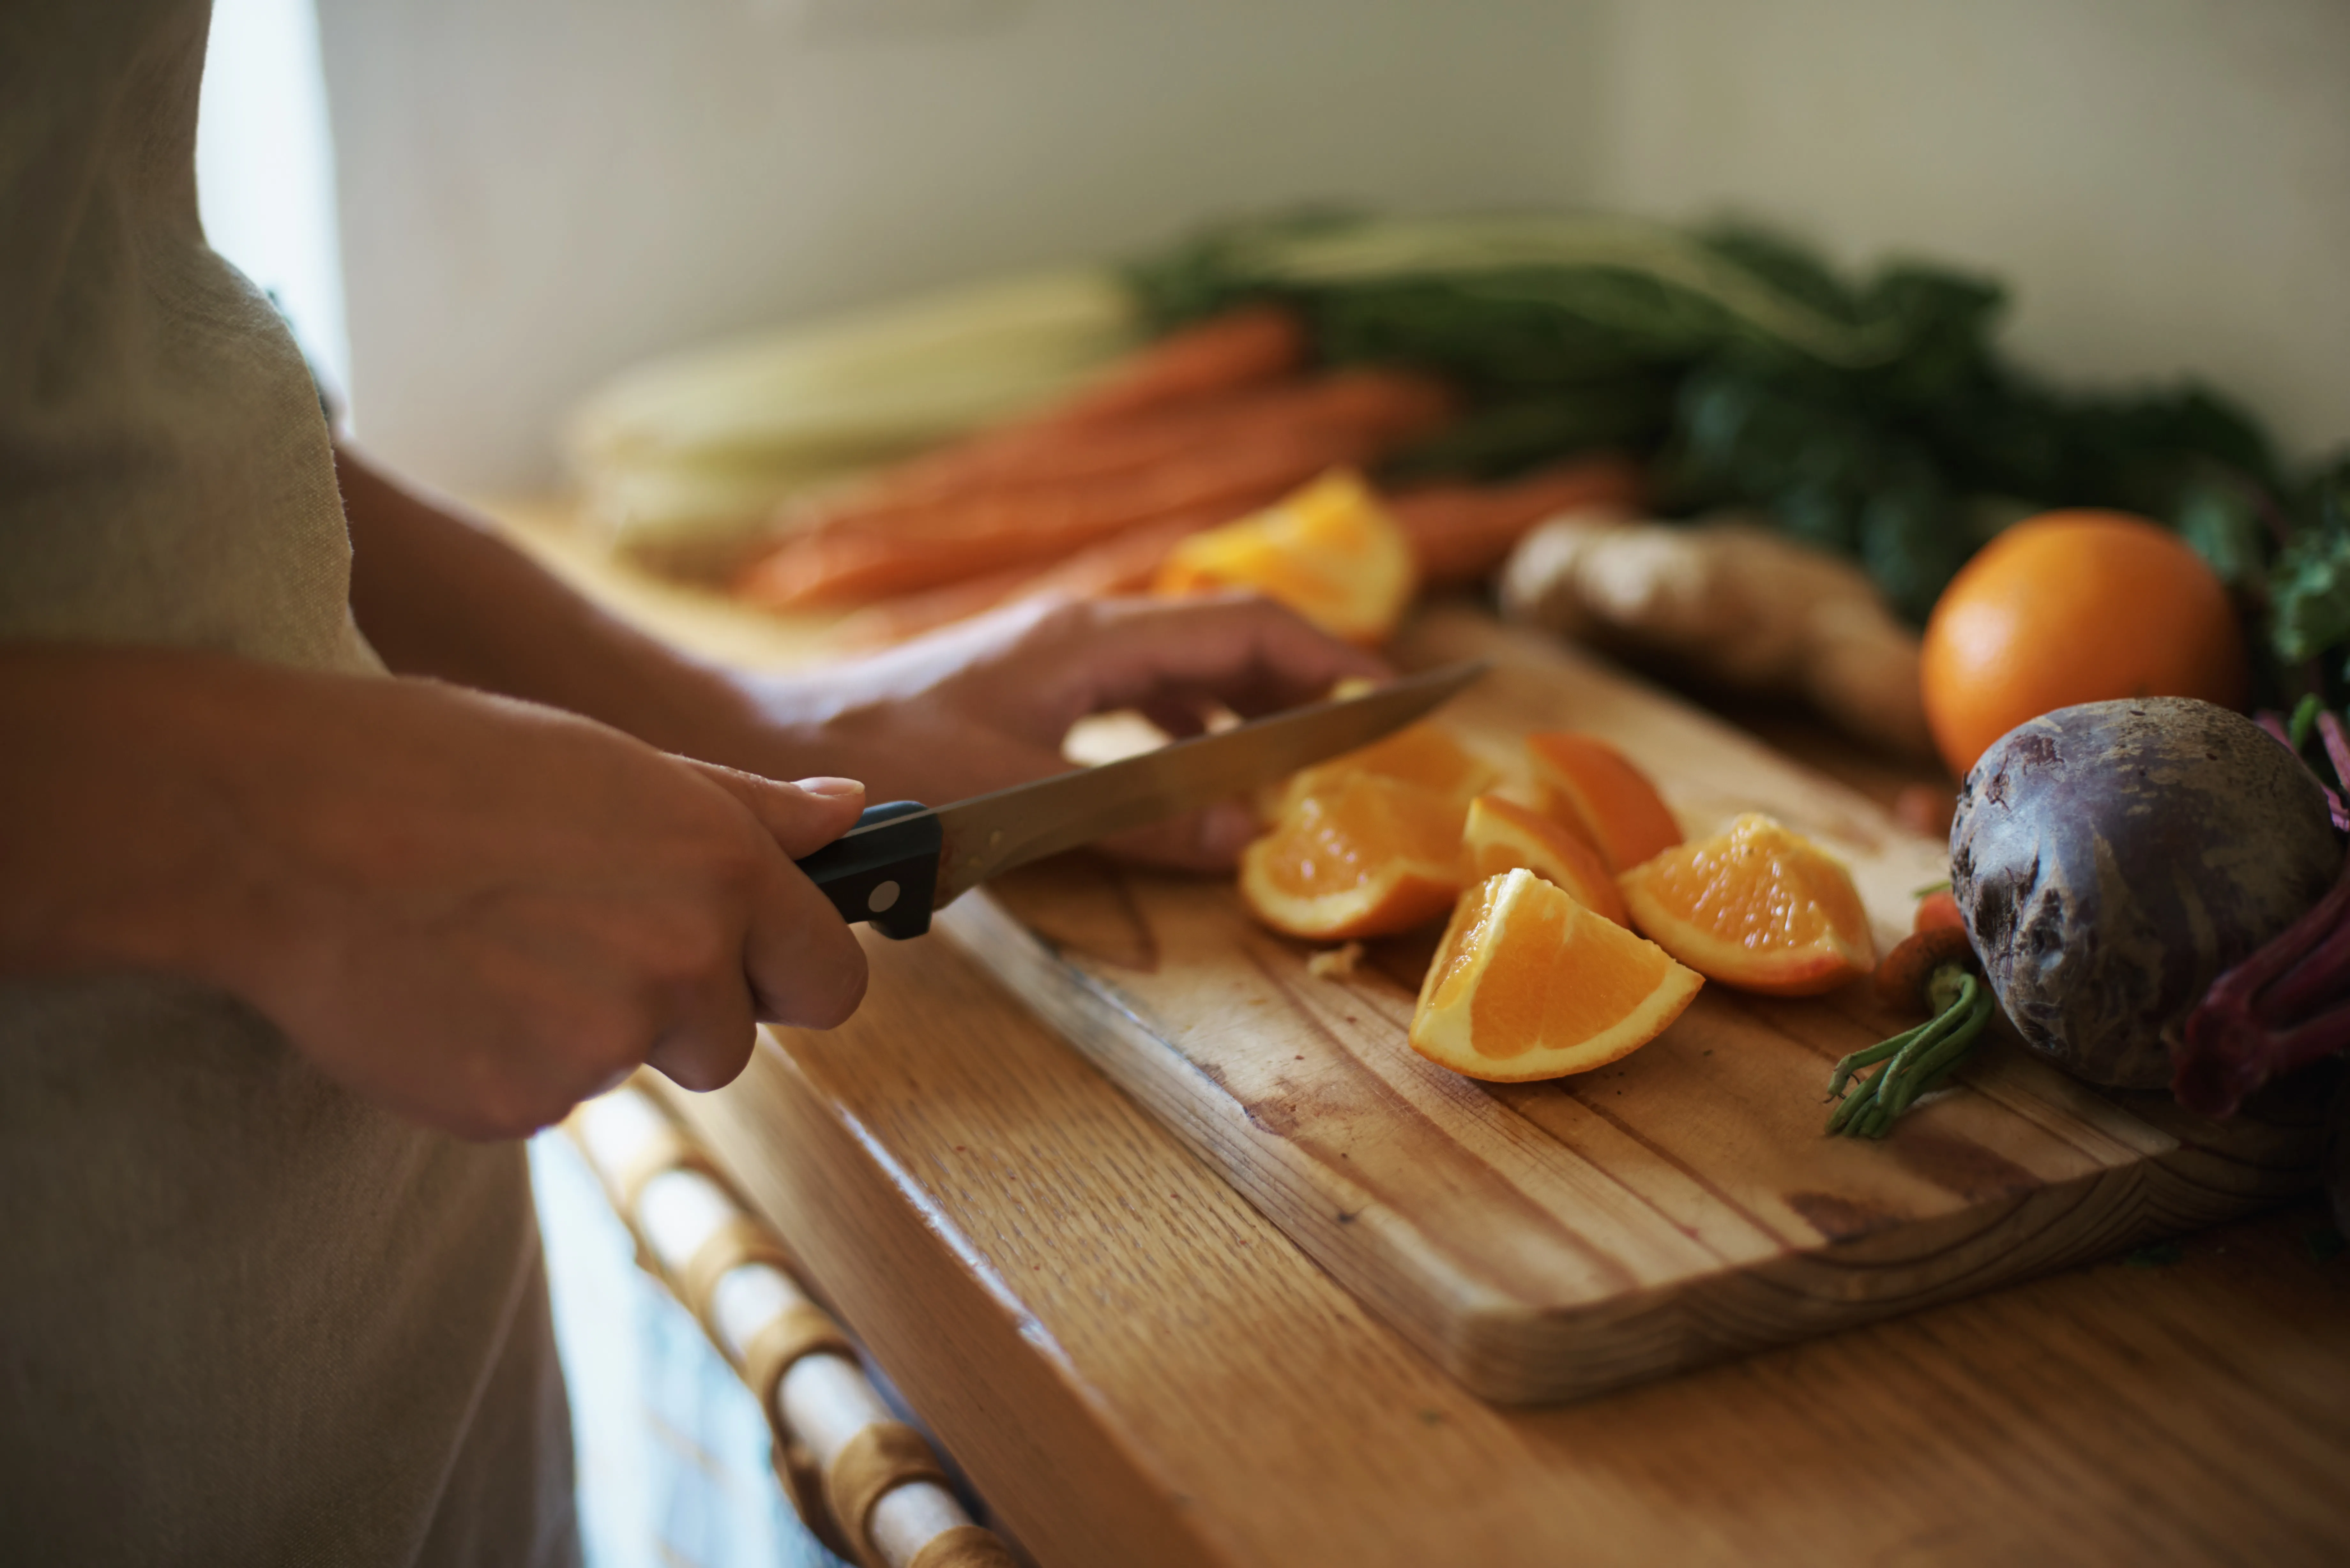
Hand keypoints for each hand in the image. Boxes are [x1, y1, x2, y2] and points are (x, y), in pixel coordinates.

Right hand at [0, 650, 868, 1138]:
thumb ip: (747, 809)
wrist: (285, 828)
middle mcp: (684, 960)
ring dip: (583, 1032)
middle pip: (734, 1042)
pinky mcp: (522, 1104)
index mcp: (723, 870)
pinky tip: (447, 992)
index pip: (834, 982)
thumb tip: (852, 814)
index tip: (744, 964)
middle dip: (676, 1010)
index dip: (789, 976)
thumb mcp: (616, 763)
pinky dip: (506, 1064)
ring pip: (634, 1067)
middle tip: (571, 935)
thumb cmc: (445, 772)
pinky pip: (547, 1103)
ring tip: (493, 948)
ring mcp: (603, 1042)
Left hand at [750, 593, 1388, 868]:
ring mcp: (1058, 657)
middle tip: (1354, 746)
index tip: (1390, 700)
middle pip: (1226, 638)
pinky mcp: (1033, 689)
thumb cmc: (886, 768)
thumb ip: (1139, 819)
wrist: (780, 745)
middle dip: (1299, 685)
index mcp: (1093, 639)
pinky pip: (1139, 696)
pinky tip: (1196, 776)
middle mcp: (1084, 633)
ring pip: (1184, 667)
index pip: (1246, 626)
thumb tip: (1246, 835)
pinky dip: (1185, 729)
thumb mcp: (1021, 801)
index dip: (1329, 658)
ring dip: (1243, 709)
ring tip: (1289, 766)